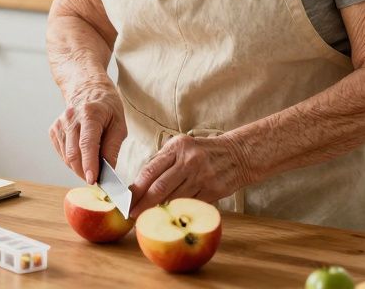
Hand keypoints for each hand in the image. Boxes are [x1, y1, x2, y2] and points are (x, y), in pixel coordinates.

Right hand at [48, 85, 125, 184]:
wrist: (87, 87)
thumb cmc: (106, 106)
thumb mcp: (119, 123)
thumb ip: (113, 147)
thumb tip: (108, 170)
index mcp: (90, 114)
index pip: (87, 144)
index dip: (89, 164)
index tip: (93, 180)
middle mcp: (71, 118)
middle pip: (74, 154)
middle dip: (85, 172)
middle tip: (97, 179)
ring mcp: (60, 123)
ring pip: (66, 157)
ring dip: (79, 167)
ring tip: (92, 165)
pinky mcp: (54, 129)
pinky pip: (62, 153)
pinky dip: (72, 160)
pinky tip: (82, 155)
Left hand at [128, 134, 250, 216]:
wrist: (237, 155)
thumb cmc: (203, 152)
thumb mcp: (182, 146)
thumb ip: (163, 161)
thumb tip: (140, 184)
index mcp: (177, 147)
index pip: (150, 170)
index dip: (136, 188)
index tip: (126, 200)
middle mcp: (189, 161)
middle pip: (160, 187)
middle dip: (143, 204)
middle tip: (132, 215)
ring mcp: (202, 176)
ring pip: (174, 199)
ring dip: (158, 211)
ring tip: (147, 218)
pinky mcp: (213, 191)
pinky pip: (190, 205)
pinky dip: (178, 212)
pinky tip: (169, 217)